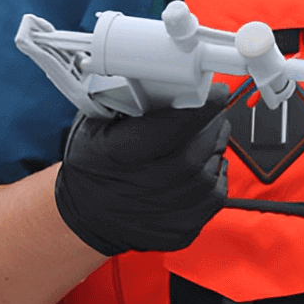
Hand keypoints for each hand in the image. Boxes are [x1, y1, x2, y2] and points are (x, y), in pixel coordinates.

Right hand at [54, 84, 230, 255]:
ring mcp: (161, 213)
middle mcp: (141, 188)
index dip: (200, 109)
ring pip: (208, 174)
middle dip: (212, 125)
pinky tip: (210, 161)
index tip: (215, 92)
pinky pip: (214, 199)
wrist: (85, 216)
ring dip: (217, 147)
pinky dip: (218, 176)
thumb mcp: (95, 124)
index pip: (169, 130)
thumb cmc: (93, 164)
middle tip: (214, 109)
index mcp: (118, 155)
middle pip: (194, 152)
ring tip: (211, 131)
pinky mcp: (178, 230)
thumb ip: (126, 99)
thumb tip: (163, 72)